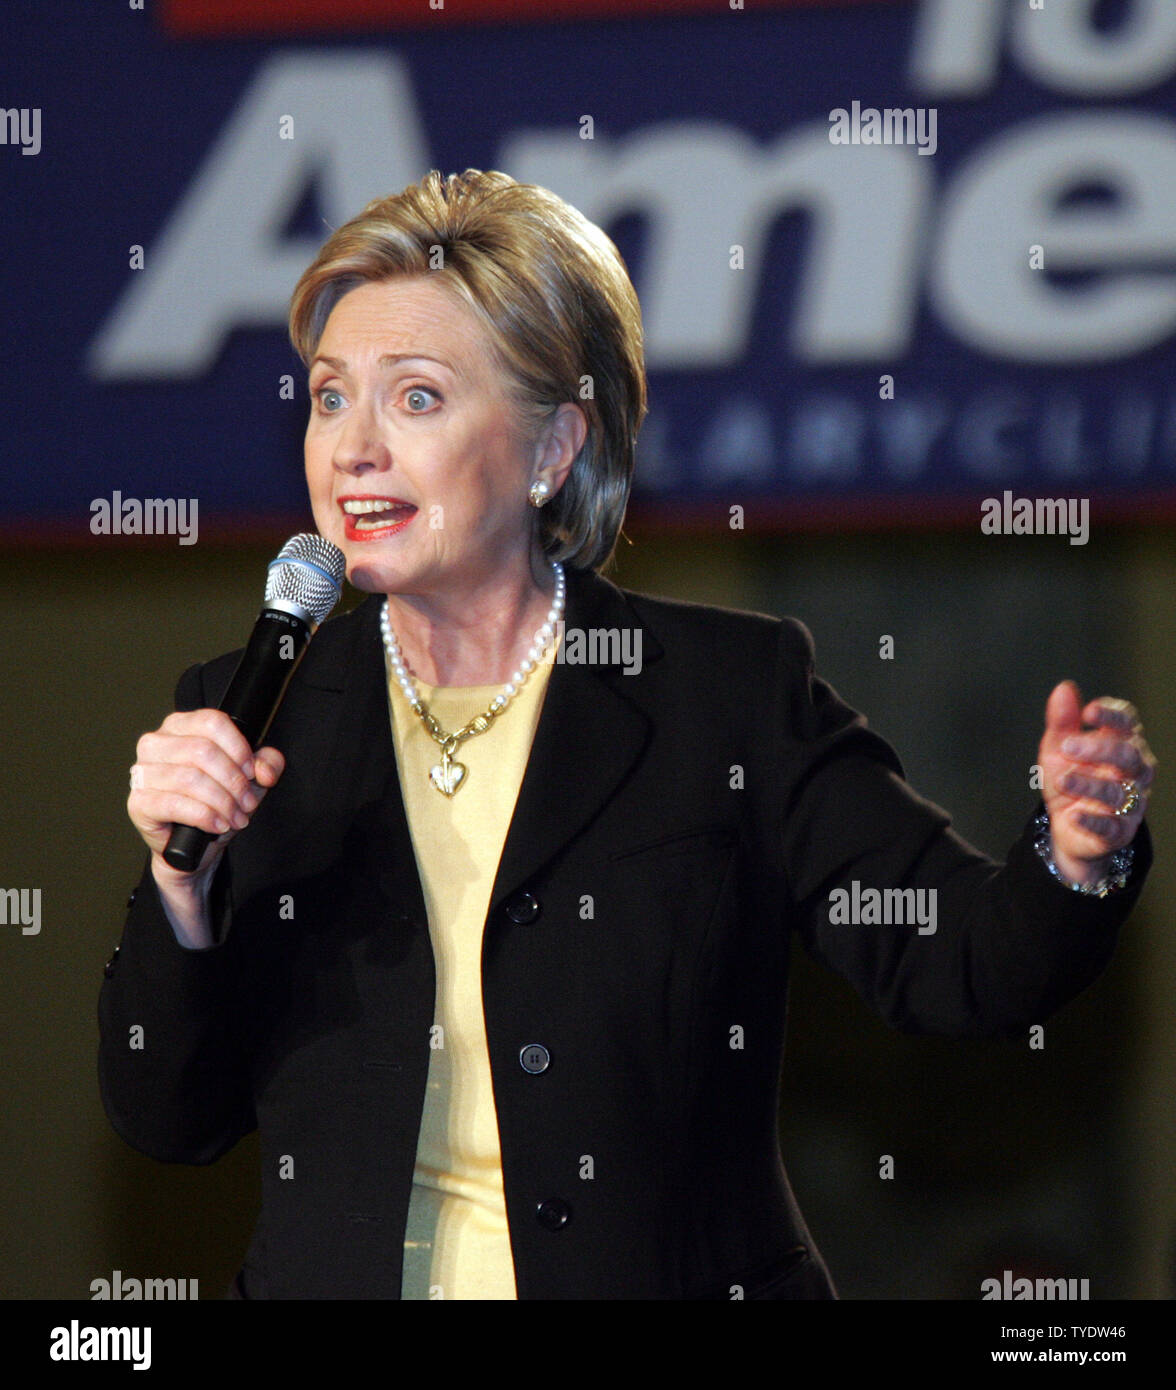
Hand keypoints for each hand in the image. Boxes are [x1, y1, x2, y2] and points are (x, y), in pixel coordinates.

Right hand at [128, 709, 284, 892]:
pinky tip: (217, 825)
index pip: (212, 722)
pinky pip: (174, 804)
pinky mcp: (139, 802)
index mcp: (180, 726)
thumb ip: (266, 763)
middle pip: (203, 751)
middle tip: (247, 802)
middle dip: (233, 781)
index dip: (239, 748)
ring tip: (236, 817)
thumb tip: (265, 770)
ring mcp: (142, 773)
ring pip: (190, 778)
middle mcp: (156, 744)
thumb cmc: (215, 803)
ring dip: (222, 802)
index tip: (252, 771)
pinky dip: (203, 816)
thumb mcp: (249, 779)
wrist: (192, 846)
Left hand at [1039, 681, 1154, 886]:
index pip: (1128, 723)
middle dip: (1100, 748)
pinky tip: (1073, 815)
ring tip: (1063, 779)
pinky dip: (1092, 821)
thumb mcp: (1059, 749)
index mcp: (1122, 744)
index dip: (1112, 716)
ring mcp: (1129, 802)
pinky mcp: (1118, 831)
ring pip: (1119, 791)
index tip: (1089, 712)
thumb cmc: (1071, 778)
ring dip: (1090, 784)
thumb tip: (1064, 688)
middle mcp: (1133, 772)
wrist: (1066, 826)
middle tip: (1067, 745)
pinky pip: (1110, 826)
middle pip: (1129, 755)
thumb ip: (1063, 721)